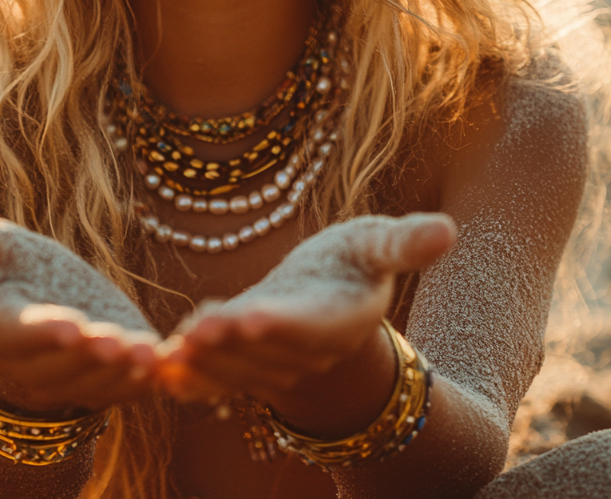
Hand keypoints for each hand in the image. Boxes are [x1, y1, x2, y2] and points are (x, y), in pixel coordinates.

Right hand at [0, 213, 160, 411]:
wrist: (27, 290)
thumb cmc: (1, 260)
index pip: (16, 332)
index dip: (42, 332)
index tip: (70, 325)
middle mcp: (27, 360)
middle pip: (58, 366)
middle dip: (89, 356)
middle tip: (116, 341)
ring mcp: (65, 374)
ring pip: (92, 383)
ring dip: (121, 373)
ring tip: (148, 354)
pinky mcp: (100, 374)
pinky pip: (120, 389)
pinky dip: (143, 383)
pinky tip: (165, 367)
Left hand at [156, 213, 454, 414]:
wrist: (330, 300)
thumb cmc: (354, 262)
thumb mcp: (377, 244)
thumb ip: (404, 242)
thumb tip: (449, 228)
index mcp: (338, 317)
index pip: (311, 323)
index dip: (286, 322)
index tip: (258, 315)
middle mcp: (305, 350)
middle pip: (266, 351)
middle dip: (232, 344)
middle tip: (198, 331)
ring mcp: (271, 363)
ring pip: (237, 371)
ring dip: (204, 364)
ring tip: (173, 351)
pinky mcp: (241, 366)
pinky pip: (216, 380)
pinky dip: (189, 381)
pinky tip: (160, 373)